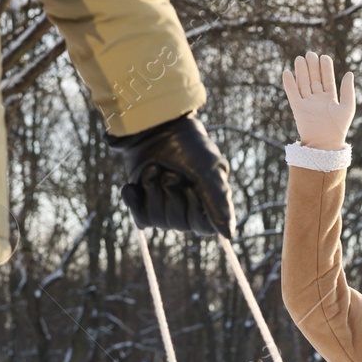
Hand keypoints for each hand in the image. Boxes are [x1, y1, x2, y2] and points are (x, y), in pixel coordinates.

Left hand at [106, 111, 235, 238]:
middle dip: (170, 192)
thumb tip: (229, 236)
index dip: (194, 208)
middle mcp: (187, 208)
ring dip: (152, 189)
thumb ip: (218, 202)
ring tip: (153, 167)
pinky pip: (139, 217)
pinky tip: (132, 185)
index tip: (191, 185)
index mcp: (208, 202)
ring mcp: (163, 206)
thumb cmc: (187, 145)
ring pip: (156, 219)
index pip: (202, 227)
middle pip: (176, 223)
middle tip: (170, 170)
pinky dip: (134, 200)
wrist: (153, 125)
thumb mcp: (207, 169)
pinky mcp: (142, 203)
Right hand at [281, 51, 355, 150]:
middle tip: (310, 54)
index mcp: (330, 98)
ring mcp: (307, 103)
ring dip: (301, 71)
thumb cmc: (338, 128)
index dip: (325, 68)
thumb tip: (349, 72)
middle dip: (312, 66)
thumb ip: (348, 90)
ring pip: (303, 83)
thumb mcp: (347, 107)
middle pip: (313, 79)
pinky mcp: (298, 108)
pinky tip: (287, 72)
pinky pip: (292, 93)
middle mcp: (317, 99)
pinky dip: (289, 84)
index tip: (324, 57)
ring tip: (300, 58)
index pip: (327, 79)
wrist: (324, 144)